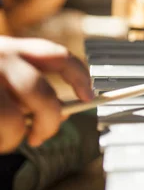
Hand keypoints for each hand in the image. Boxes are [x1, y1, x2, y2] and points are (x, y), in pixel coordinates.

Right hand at [0, 37, 93, 152]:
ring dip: (11, 139)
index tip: (88, 97)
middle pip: (41, 95)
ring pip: (11, 121)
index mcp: (11, 48)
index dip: (80, 78)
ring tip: (4, 141)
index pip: (58, 58)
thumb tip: (60, 109)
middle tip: (40, 135)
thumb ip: (25, 79)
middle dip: (49, 122)